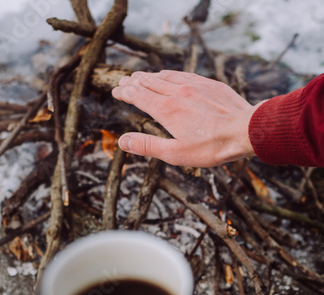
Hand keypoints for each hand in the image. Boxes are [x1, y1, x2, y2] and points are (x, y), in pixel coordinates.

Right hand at [111, 70, 260, 167]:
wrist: (246, 130)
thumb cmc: (211, 147)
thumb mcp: (175, 153)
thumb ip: (147, 146)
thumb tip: (122, 141)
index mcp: (166, 110)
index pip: (138, 95)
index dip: (125, 93)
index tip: (116, 91)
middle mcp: (177, 93)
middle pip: (149, 82)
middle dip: (133, 82)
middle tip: (123, 82)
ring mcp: (194, 85)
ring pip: (165, 76)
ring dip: (150, 76)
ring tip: (141, 77)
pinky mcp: (209, 84)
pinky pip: (183, 74)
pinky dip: (169, 74)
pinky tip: (169, 75)